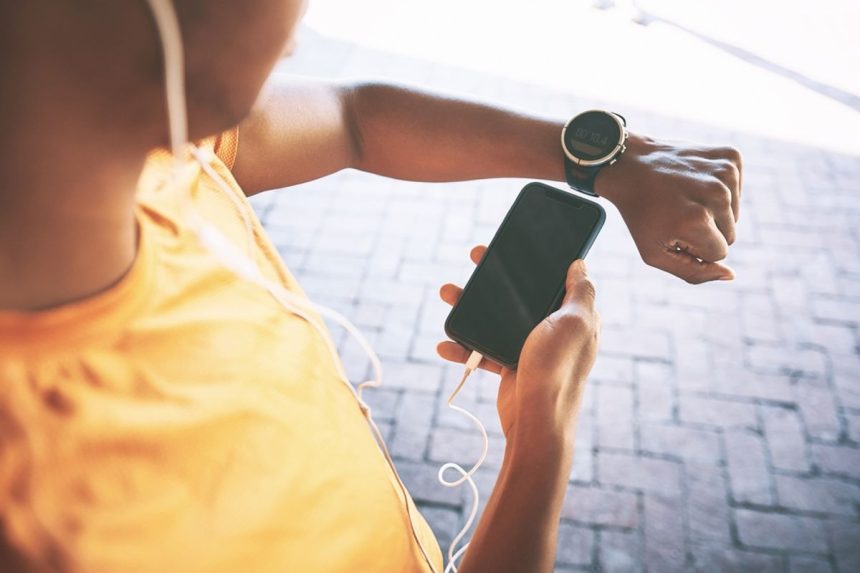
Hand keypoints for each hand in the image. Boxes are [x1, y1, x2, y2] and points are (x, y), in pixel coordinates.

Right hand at [438, 247, 599, 442]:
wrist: (537, 420)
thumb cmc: (558, 370)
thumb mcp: (575, 322)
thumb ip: (580, 292)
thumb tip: (580, 264)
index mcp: (573, 314)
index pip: (556, 277)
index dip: (537, 258)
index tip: (514, 241)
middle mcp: (553, 328)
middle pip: (521, 293)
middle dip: (495, 275)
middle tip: (476, 256)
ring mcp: (530, 346)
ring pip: (496, 317)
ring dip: (470, 305)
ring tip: (448, 293)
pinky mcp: (510, 364)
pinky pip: (483, 347)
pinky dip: (463, 345)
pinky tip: (445, 343)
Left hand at [595, 133, 742, 283]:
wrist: (629, 165)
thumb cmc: (641, 214)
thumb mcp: (654, 253)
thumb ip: (693, 272)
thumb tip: (731, 275)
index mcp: (697, 220)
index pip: (719, 253)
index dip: (695, 246)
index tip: (673, 228)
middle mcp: (716, 195)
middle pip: (730, 234)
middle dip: (706, 230)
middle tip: (677, 212)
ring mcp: (725, 172)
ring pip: (734, 214)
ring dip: (712, 210)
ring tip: (685, 196)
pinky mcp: (731, 156)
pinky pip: (737, 191)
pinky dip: (721, 190)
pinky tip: (695, 182)